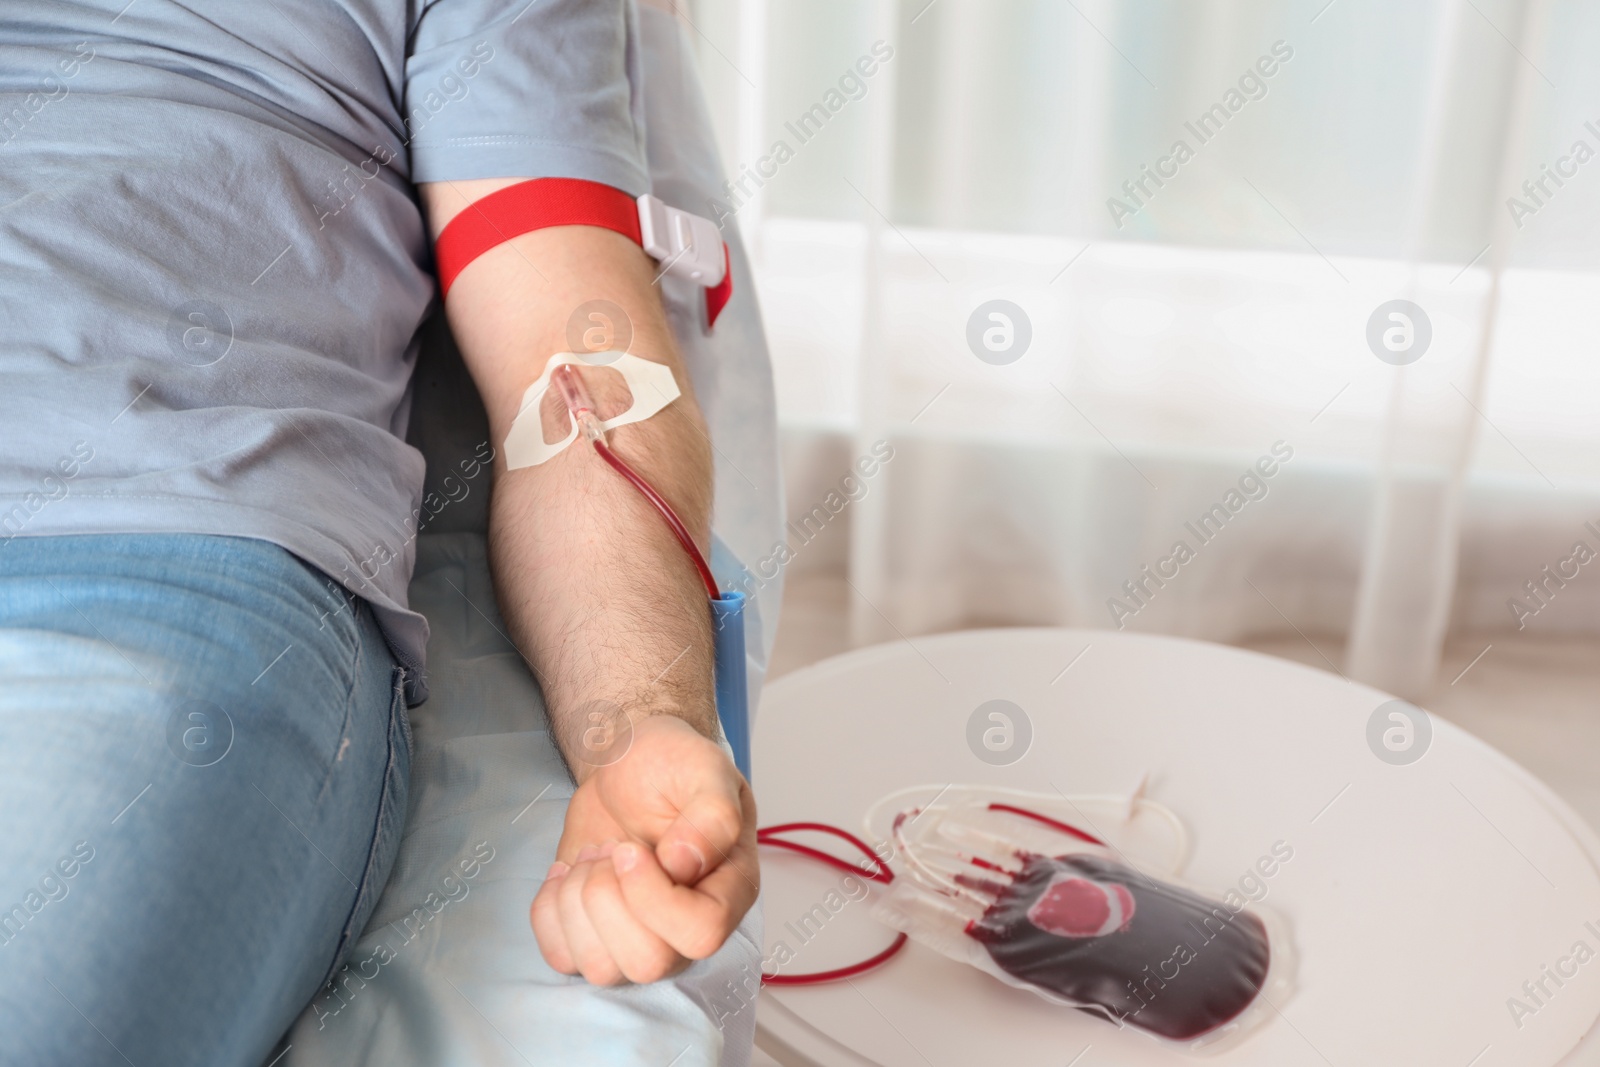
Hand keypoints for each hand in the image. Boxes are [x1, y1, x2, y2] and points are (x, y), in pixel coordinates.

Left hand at [530, 714, 758, 984]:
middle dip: (608, 898)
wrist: (628, 765)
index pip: (702, 933)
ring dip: (579, 902)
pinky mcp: (596, 939)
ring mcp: (641, 940)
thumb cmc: (672, 765)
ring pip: (601, 969)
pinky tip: (568, 873)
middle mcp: (687, 928)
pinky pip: (562, 958)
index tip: (629, 848)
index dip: (654, 898)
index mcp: (729, 890)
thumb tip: (685, 866)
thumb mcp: (704, 769)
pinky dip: (550, 912)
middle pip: (648, 962)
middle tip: (610, 848)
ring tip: (594, 856)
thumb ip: (712, 815)